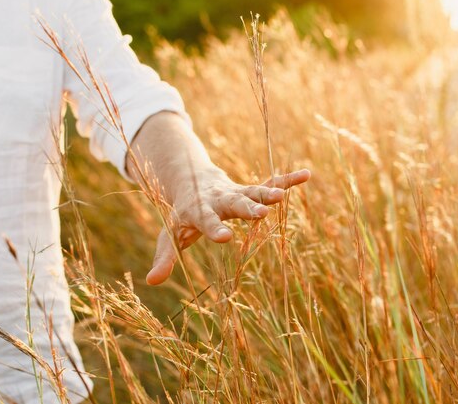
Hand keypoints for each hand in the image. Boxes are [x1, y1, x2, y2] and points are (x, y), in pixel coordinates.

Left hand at [146, 168, 310, 284]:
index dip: (214, 228)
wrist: (192, 179)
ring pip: (253, 192)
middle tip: (261, 213)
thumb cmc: (183, 214)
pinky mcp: (250, 189)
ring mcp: (236, 193)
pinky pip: (270, 182)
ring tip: (282, 196)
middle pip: (234, 203)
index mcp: (198, 210)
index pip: (206, 221)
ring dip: (267, 193)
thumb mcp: (171, 234)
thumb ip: (165, 256)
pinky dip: (287, 180)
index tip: (225, 237)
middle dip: (247, 208)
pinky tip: (306, 175)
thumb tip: (151, 281)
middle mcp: (219, 199)